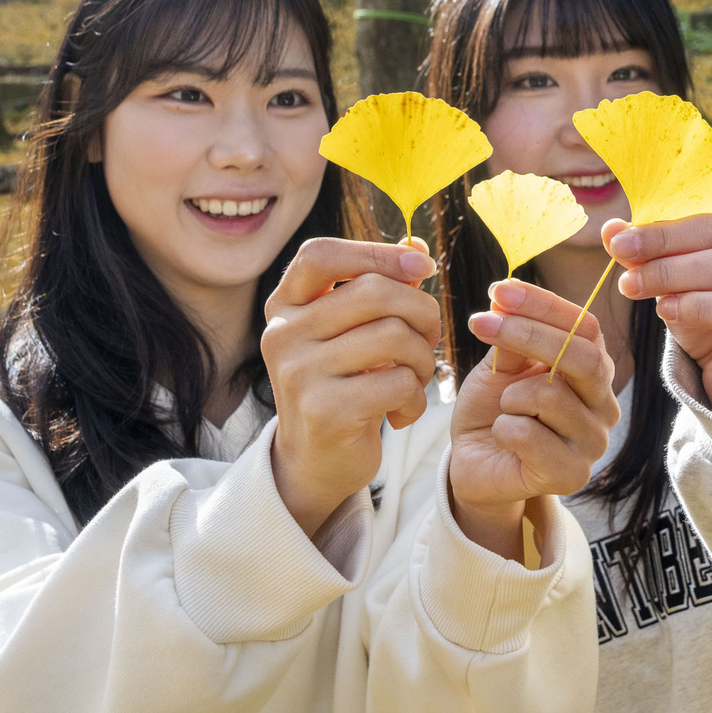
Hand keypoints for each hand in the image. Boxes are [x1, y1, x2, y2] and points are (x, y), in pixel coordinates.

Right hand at [260, 237, 441, 539]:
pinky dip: (415, 399)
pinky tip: (401, 413)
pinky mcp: (324, 410)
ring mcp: (299, 372)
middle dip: (421, 312)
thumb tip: (419, 250)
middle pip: (373, 292)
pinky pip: (398, 382)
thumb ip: (378, 288)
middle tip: (428, 339)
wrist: (315, 462)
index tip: (419, 267)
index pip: (320, 255)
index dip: (375, 252)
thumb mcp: (350, 332)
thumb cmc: (343, 384)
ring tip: (415, 378)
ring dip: (422, 359)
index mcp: (284, 306)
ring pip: (394, 336)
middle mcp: (282, 333)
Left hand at [449, 280, 619, 559]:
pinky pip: (531, 436)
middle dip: (527, 335)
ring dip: (510, 396)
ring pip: (552, 397)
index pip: (586, 325)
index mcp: (593, 369)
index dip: (542, 304)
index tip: (498, 291)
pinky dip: (504, 428)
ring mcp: (592, 441)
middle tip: (482, 324)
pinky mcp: (572, 475)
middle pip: (582, 356)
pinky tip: (503, 436)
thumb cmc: (493, 409)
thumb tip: (505, 298)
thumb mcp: (499, 365)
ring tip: (503, 407)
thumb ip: (511, 339)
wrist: (475, 463)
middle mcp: (603, 403)